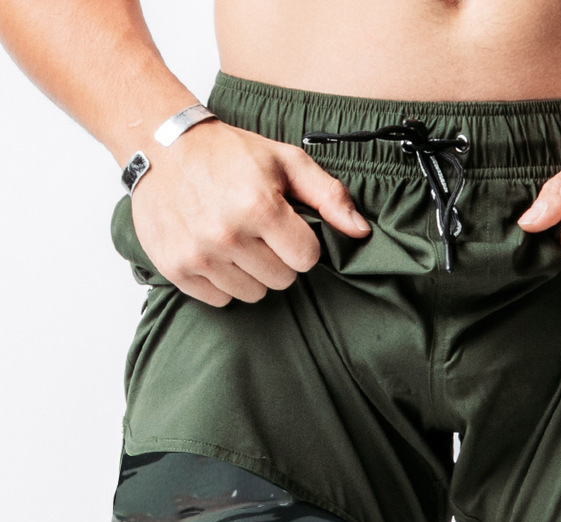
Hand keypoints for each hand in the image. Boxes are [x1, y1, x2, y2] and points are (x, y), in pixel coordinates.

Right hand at [130, 119, 369, 305]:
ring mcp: (198, 254)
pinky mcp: (176, 268)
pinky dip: (221, 281)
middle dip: (277, 258)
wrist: (161, 145)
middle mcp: (227, 234)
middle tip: (258, 232)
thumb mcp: (286, 161)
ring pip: (252, 294)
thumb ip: (329, 195)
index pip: (306, 259)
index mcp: (258, 206)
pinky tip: (214, 252)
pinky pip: (219, 299)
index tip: (285, 227)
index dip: (301, 244)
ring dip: (250, 273)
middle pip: (281, 280)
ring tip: (235, 240)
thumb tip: (360, 231)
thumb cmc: (230, 154)